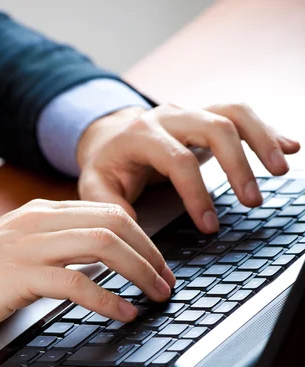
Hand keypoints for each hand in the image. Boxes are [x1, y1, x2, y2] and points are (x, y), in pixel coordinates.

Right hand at [0, 200, 174, 341]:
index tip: (158, 264)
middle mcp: (38, 223)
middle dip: (150, 254)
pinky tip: (124, 313)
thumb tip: (99, 266)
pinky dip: (108, 299)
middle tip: (167, 282)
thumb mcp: (18, 253)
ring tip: (156, 296)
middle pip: (115, 224)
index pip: (109, 213)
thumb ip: (55, 250)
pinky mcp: (17, 276)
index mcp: (41, 214)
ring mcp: (27, 247)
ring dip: (139, 272)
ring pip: (103, 246)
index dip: (143, 238)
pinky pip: (75, 283)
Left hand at [77, 103, 300, 232]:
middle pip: (214, 128)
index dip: (197, 194)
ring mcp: (190, 113)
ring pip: (233, 114)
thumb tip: (133, 237)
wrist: (109, 136)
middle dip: (237, 165)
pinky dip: (266, 131)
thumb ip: (111, 207)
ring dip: (261, 140)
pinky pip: (240, 115)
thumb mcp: (96, 187)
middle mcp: (169, 116)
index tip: (210, 227)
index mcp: (141, 135)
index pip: (177, 160)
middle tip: (253, 201)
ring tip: (280, 170)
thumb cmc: (105, 165)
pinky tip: (288, 147)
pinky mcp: (205, 117)